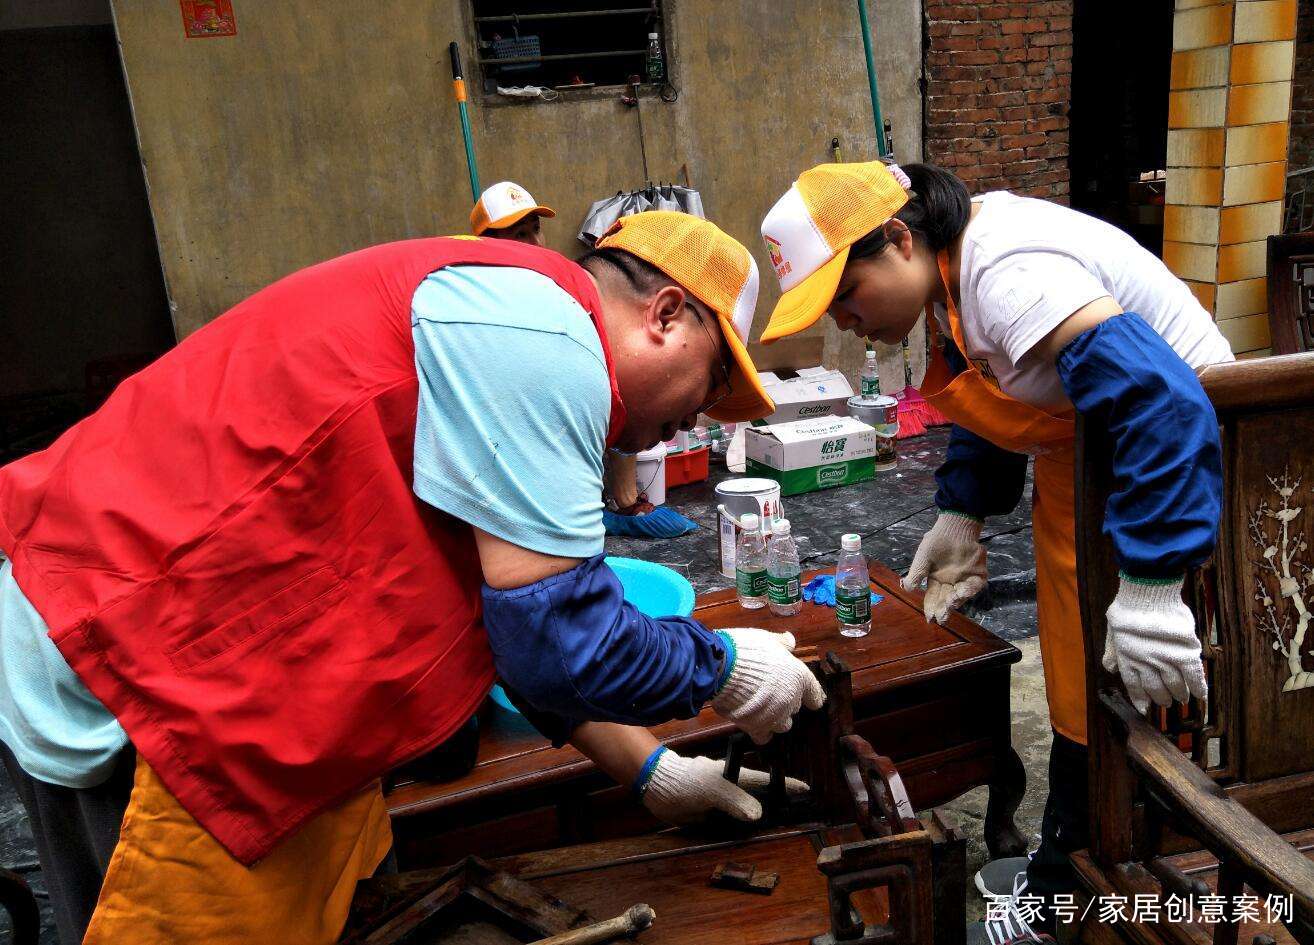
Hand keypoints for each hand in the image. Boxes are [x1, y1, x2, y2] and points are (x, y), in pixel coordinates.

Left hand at [638, 747, 808, 824]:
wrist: (656, 788)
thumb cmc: (685, 780)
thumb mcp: (712, 788)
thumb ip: (735, 800)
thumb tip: (758, 815)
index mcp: (736, 776)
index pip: (767, 781)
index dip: (786, 785)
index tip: (807, 790)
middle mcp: (732, 789)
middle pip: (760, 799)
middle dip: (777, 806)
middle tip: (797, 815)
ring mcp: (723, 804)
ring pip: (747, 814)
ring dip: (759, 822)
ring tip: (779, 830)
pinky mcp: (712, 817)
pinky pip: (731, 826)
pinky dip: (741, 831)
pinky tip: (750, 838)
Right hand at [711, 628, 825, 744]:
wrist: (722, 668)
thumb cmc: (746, 650)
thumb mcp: (767, 639)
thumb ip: (781, 643)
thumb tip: (790, 641)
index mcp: (798, 677)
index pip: (815, 694)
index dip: (812, 696)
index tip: (810, 699)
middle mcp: (791, 699)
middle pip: (795, 708)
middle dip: (786, 702)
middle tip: (771, 692)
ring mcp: (775, 716)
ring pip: (783, 725)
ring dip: (775, 718)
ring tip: (762, 709)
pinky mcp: (757, 727)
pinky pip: (764, 736)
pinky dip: (760, 731)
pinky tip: (752, 722)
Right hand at [901, 512, 986, 623]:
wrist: (954, 528)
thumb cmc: (936, 542)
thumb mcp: (922, 558)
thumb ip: (916, 573)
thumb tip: (906, 589)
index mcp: (936, 580)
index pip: (933, 597)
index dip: (931, 608)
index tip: (930, 618)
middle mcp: (950, 583)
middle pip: (947, 600)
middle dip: (944, 609)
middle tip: (942, 617)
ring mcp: (964, 579)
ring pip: (961, 595)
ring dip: (956, 600)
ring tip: (951, 602)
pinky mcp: (977, 574)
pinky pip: (975, 585)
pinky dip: (971, 589)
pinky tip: (964, 590)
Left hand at [1102, 576, 1207, 713]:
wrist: (1147, 594)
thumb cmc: (1127, 609)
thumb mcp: (1112, 631)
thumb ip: (1112, 652)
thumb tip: (1110, 669)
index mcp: (1128, 659)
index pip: (1134, 685)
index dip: (1140, 698)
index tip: (1144, 709)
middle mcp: (1146, 663)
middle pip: (1156, 688)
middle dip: (1161, 698)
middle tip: (1167, 704)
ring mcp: (1165, 659)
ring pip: (1174, 684)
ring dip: (1179, 694)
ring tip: (1182, 699)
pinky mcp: (1184, 652)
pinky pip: (1193, 675)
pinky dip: (1198, 686)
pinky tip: (1201, 695)